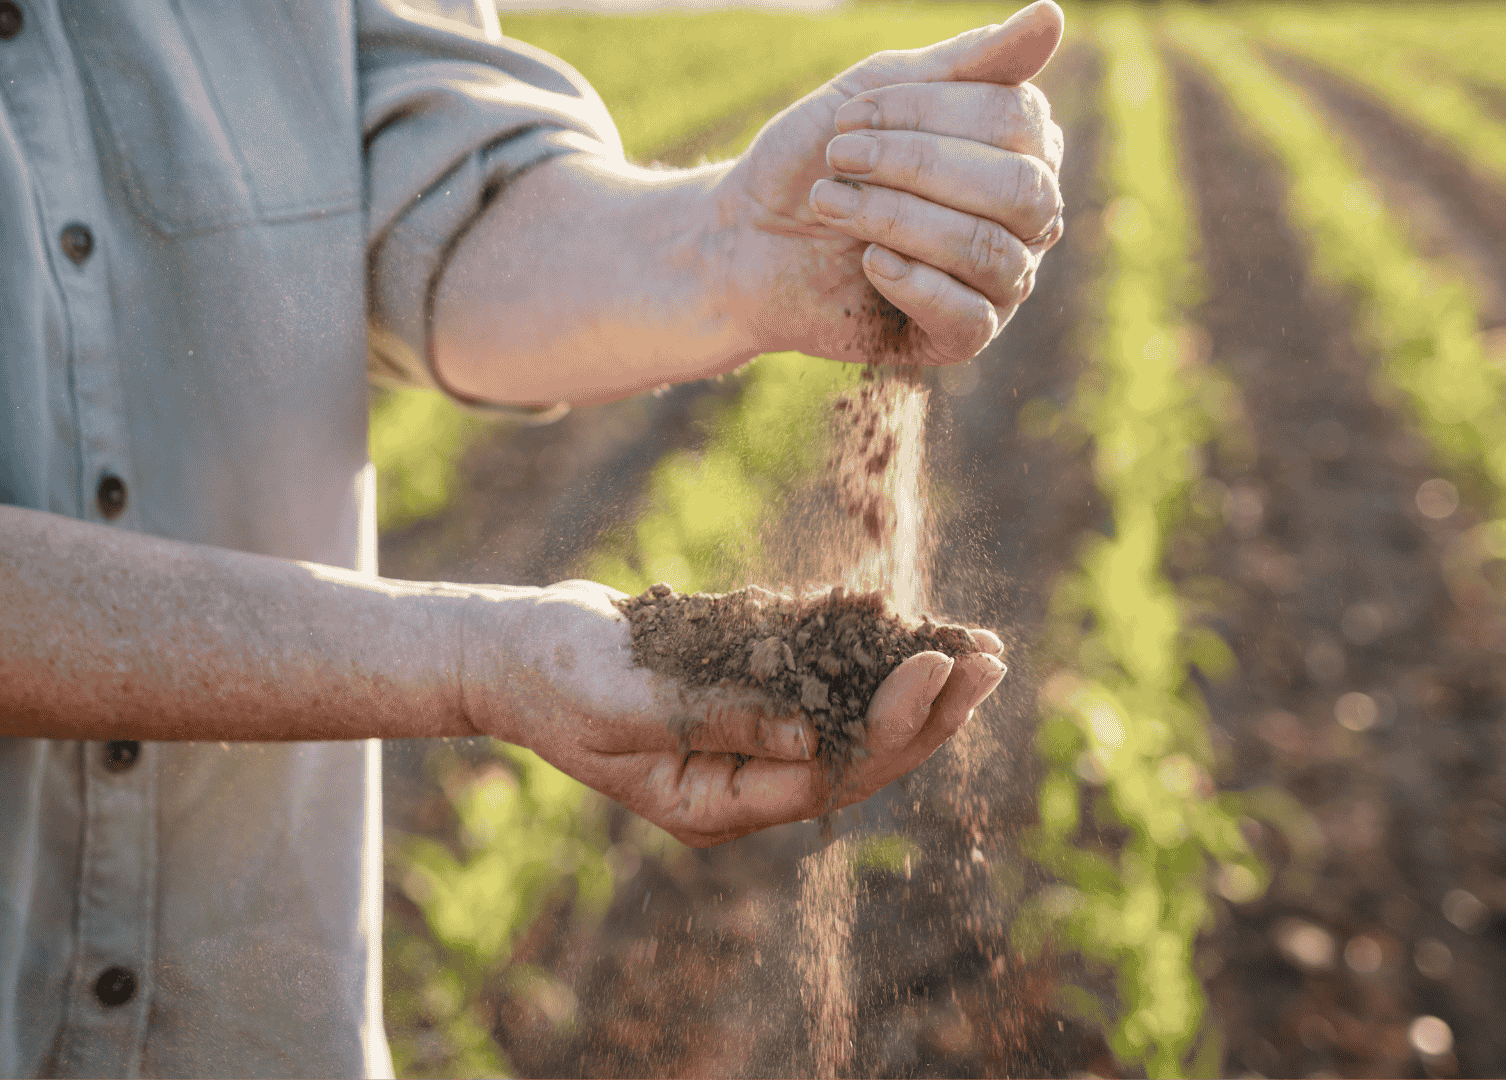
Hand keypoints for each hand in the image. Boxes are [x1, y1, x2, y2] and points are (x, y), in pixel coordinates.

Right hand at [464, 580, 1005, 846]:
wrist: (513, 647)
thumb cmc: (555, 677)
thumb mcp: (630, 702)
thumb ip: (718, 718)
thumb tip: (817, 733)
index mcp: (716, 804)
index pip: (830, 770)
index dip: (895, 722)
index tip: (939, 664)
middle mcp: (743, 776)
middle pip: (859, 750)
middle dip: (929, 708)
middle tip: (992, 659)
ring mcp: (745, 733)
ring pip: (849, 712)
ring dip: (909, 677)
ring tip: (977, 642)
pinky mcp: (742, 688)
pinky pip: (816, 672)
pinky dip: (859, 644)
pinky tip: (907, 617)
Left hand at [719, 1, 1065, 367]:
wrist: (744, 241)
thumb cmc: (813, 160)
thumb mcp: (877, 95)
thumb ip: (963, 63)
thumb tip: (1052, 16)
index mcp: (1018, 145)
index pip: (1017, 117)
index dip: (929, 111)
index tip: (848, 114)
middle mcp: (1027, 215)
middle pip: (1019, 187)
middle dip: (917, 167)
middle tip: (840, 158)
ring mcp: (1002, 279)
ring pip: (989, 249)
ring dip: (896, 219)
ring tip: (829, 204)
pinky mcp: (963, 336)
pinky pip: (971, 316)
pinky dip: (913, 282)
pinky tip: (868, 262)